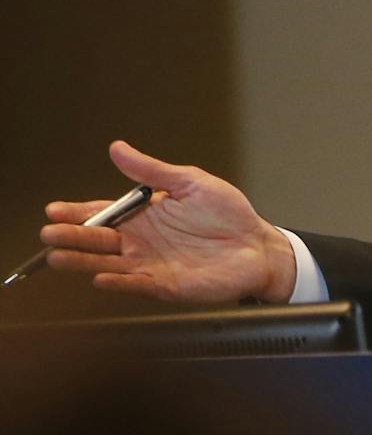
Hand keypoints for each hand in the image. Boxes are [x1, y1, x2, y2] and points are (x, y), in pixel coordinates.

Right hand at [40, 141, 297, 304]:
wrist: (258, 245)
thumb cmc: (229, 215)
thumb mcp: (190, 182)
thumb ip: (152, 171)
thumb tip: (118, 149)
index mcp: (144, 215)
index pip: (102, 213)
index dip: (77, 212)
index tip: (55, 210)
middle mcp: (143, 242)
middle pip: (99, 240)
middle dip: (72, 237)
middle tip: (50, 234)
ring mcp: (154, 264)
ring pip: (110, 264)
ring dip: (84, 261)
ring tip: (59, 256)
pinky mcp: (169, 285)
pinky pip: (138, 285)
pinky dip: (119, 282)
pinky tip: (100, 277)